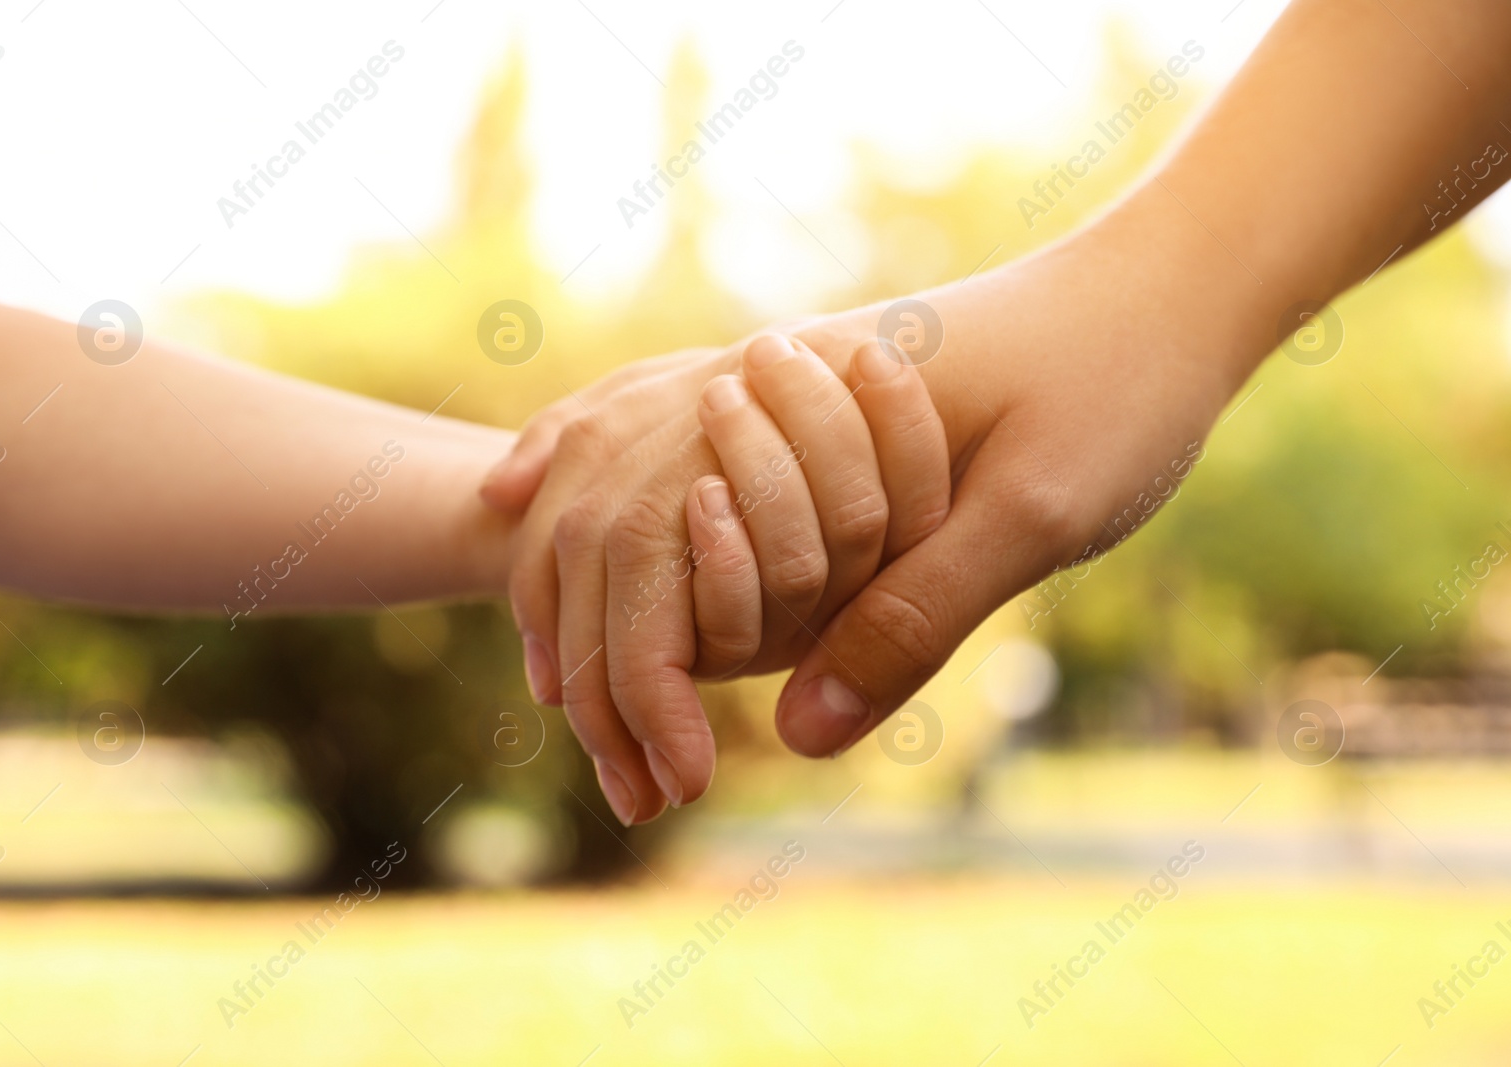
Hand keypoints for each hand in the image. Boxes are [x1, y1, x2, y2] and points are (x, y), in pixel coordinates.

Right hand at [489, 185, 1266, 780]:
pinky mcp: (823, 382)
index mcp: (812, 407)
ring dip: (583, 550)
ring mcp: (794, 374)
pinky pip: (685, 426)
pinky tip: (573, 502)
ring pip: (633, 451)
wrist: (1174, 280)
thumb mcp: (1035, 514)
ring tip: (542, 646)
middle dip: (586, 613)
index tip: (651, 773)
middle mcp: (777, 377)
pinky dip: (618, 469)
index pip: (669, 541)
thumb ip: (916, 618)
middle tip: (561, 722)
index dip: (646, 669)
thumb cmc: (1119, 388)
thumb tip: (796, 736)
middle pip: (624, 493)